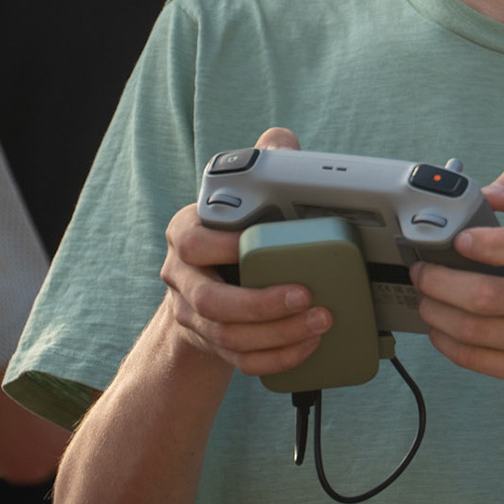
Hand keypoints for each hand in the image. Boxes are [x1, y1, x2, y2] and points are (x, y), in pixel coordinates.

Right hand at [160, 127, 330, 375]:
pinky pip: (241, 361)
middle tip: (305, 295)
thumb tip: (282, 142)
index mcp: (186, 236)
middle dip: (260, 303)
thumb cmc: (232, 235)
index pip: (191, 241)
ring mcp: (195, 317)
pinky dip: (276, 358)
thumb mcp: (239, 200)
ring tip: (320, 321)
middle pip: (210, 301)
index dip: (221, 246)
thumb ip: (260, 167)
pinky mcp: (214, 345)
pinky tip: (307, 346)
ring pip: (228, 336)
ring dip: (277, 334)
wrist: (207, 289)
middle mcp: (184, 279)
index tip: (253, 244)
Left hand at [412, 165, 503, 393]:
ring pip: (475, 331)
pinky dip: (447, 342)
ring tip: (424, 295)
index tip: (458, 239)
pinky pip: (478, 360)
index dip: (490, 246)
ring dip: (436, 312)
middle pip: (487, 298)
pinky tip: (439, 325)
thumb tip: (486, 193)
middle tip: (421, 269)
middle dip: (440, 282)